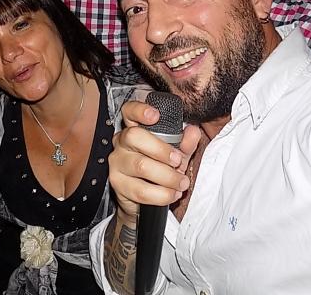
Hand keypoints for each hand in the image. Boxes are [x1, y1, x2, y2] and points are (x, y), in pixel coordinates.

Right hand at [109, 101, 201, 219]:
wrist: (145, 201)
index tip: (155, 116)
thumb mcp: (176, 154)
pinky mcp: (118, 184)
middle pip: (135, 136)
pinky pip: (141, 190)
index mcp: (134, 128)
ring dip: (168, 177)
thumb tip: (193, 131)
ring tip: (181, 183)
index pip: (129, 111)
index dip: (139, 110)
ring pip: (141, 165)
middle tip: (178, 161)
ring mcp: (117, 163)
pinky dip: (162, 194)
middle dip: (161, 150)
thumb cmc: (160, 169)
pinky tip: (172, 194)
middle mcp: (121, 142)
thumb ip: (185, 143)